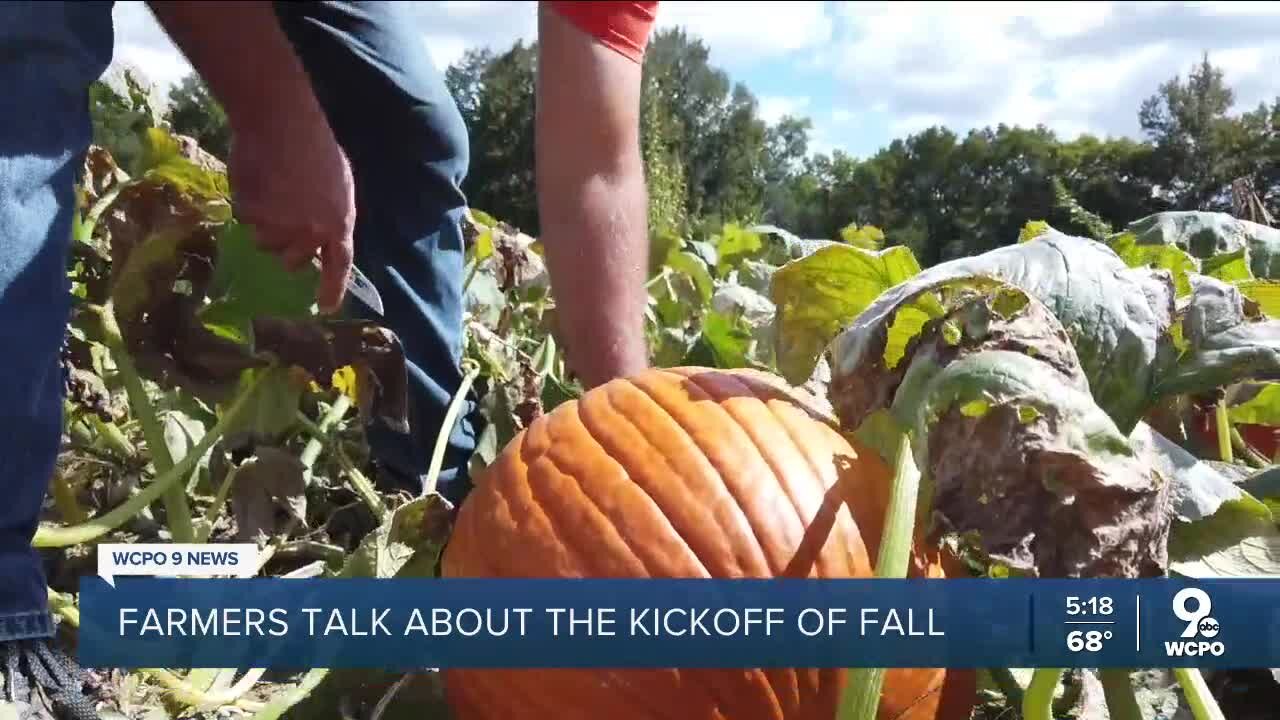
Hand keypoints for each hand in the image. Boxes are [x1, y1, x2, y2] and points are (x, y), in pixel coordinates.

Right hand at [227, 116, 355, 313]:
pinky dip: (248, 205)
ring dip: (265, 224)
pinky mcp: (250, 217)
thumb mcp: (339, 184)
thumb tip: (321, 235)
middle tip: (286, 218)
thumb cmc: (316, 146)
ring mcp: (279, 227)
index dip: (332, 288)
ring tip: (272, 189)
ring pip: (265, 242)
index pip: (339, 266)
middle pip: (293, 261)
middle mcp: (310, 233)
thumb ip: (332, 214)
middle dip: (288, 246)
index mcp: (339, 223)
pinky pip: (245, 221)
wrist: (280, 124)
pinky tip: (257, 180)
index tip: (327, 307)